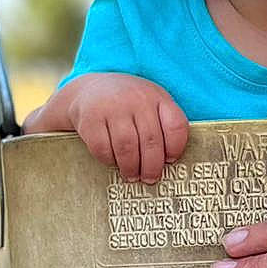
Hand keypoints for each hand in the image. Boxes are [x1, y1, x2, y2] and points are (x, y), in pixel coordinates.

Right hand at [65, 73, 188, 182]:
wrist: (91, 89)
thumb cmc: (128, 104)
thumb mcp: (151, 104)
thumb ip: (163, 126)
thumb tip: (167, 163)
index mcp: (158, 97)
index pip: (175, 126)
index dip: (175, 148)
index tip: (170, 161)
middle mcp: (137, 99)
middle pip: (151, 141)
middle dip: (152, 167)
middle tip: (150, 179)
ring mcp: (113, 107)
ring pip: (127, 147)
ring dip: (131, 167)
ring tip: (132, 176)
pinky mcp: (91, 118)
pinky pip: (103, 148)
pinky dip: (109, 160)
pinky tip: (113, 161)